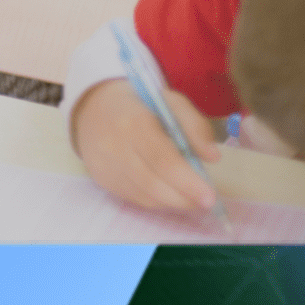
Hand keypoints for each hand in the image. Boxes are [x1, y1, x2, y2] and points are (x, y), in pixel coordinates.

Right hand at [72, 78, 220, 211]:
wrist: (92, 108)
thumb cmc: (139, 104)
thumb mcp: (170, 101)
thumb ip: (195, 125)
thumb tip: (213, 157)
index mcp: (134, 122)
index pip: (163, 160)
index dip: (187, 182)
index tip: (210, 197)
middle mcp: (115, 146)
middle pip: (153, 183)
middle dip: (184, 198)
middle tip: (206, 203)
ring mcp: (105, 165)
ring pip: (144, 196)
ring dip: (172, 202)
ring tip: (191, 198)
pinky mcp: (101, 179)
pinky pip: (134, 198)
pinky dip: (156, 200)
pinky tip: (168, 192)